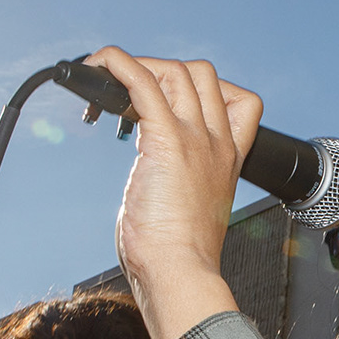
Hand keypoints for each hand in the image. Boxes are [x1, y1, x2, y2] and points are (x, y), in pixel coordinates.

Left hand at [88, 47, 260, 338]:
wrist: (180, 274)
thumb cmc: (177, 256)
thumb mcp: (188, 210)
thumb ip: (176, 183)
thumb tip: (149, 180)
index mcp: (228, 158)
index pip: (239, 100)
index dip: (204, 90)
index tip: (170, 104)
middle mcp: (215, 142)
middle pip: (201, 74)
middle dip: (162, 72)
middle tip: (128, 99)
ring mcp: (194, 139)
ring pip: (174, 71)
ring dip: (135, 68)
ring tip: (106, 90)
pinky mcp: (166, 141)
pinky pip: (142, 83)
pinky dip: (117, 65)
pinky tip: (98, 66)